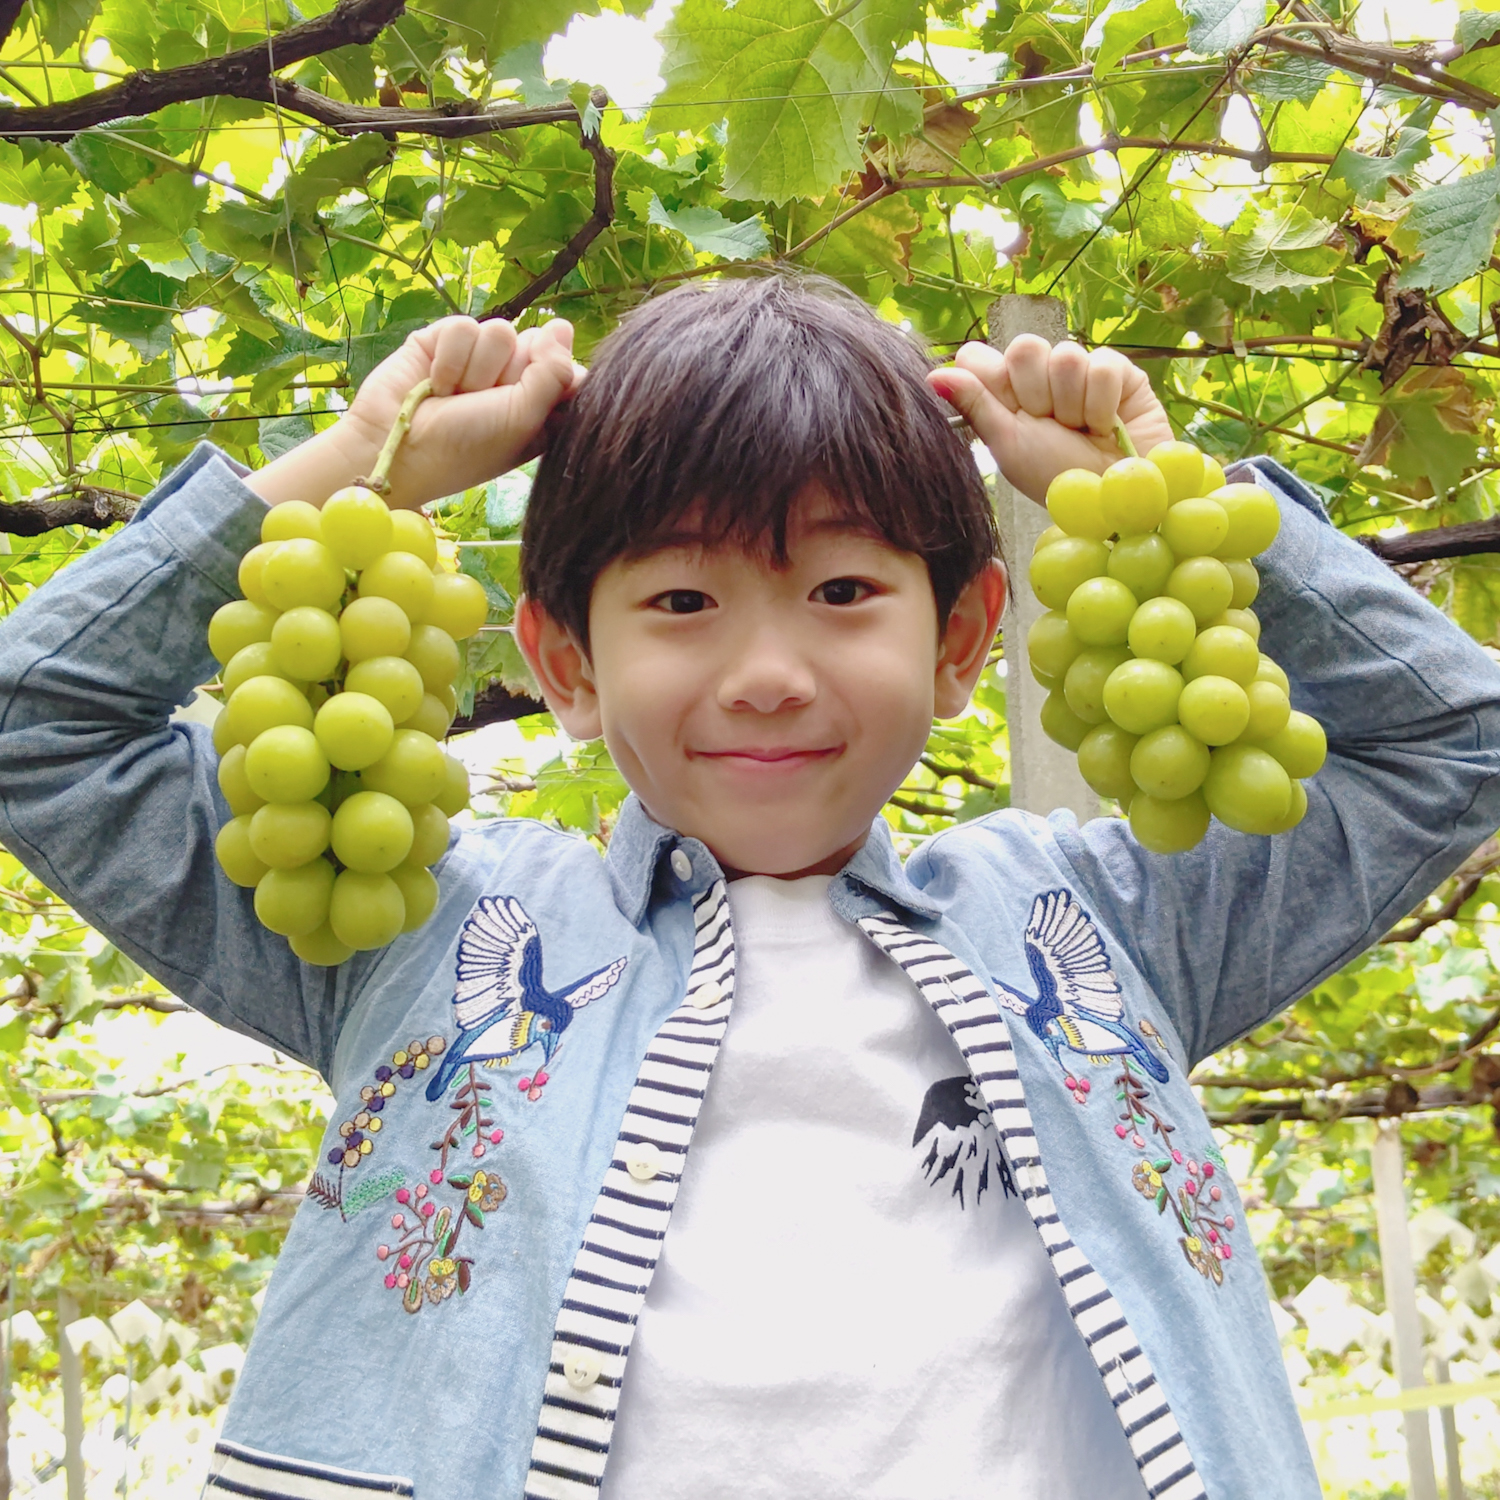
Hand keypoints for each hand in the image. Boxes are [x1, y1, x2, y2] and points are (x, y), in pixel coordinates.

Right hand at [249, 315, 581, 510]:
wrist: (400, 450)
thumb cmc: (466, 447)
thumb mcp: (523, 419)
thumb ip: (554, 373)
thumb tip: (562, 325)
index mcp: (539, 407)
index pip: (569, 369)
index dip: (557, 376)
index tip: (534, 399)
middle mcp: (511, 380)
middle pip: (537, 343)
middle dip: (512, 375)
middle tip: (487, 403)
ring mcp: (477, 359)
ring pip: (501, 331)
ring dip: (478, 370)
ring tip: (456, 397)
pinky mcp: (443, 341)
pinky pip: (463, 326)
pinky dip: (450, 358)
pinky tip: (436, 384)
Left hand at [928, 337, 1173, 505]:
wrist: (1109, 497)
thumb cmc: (1054, 475)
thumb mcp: (1007, 444)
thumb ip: (974, 404)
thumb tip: (932, 375)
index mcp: (1005, 391)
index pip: (979, 355)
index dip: (993, 382)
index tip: (1010, 415)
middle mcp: (1039, 374)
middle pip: (1024, 347)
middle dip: (1036, 395)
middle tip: (1050, 426)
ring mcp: (1079, 368)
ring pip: (1066, 356)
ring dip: (1072, 406)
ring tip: (1081, 432)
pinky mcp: (1119, 370)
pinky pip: (1103, 366)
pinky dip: (1102, 405)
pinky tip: (1105, 426)